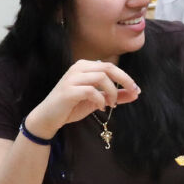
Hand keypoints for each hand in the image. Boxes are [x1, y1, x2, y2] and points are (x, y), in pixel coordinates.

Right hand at [25, 59, 140, 140]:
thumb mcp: (97, 100)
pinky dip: (100, 100)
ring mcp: (72, 78)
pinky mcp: (68, 91)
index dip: (125, 77)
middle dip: (124, 80)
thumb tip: (135, 93)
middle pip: (108, 68)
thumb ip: (115, 96)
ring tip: (111, 105)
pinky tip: (101, 108)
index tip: (135, 90)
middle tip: (132, 92)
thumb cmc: (72, 106)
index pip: (110, 66)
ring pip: (101, 77)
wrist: (48, 117)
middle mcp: (78, 68)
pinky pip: (91, 91)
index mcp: (84, 67)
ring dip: (112, 92)